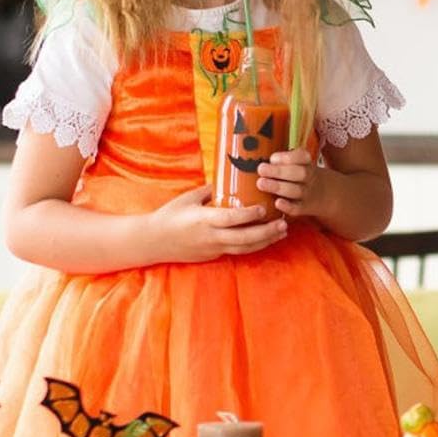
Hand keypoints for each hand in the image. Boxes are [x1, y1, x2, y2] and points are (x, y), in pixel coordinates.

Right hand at [150, 184, 286, 262]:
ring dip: (265, 241)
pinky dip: (254, 245)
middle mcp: (211, 237)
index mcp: (203, 220)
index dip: (250, 215)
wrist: (154, 241)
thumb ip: (210, 191)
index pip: (231, 219)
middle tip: (283, 223)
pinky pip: (238, 251)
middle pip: (244, 238)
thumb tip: (230, 180)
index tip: (265, 208)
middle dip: (266, 232)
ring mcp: (213, 248)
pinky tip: (266, 238)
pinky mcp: (214, 256)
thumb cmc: (170, 215)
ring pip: (245, 248)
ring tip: (282, 231)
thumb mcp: (188, 198)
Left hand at [256, 148, 323, 218]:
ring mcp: (307, 193)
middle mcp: (309, 177)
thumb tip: (252, 156)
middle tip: (261, 169)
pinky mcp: (303, 208)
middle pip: (300, 173)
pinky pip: (297, 208)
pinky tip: (277, 203)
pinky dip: (288, 206)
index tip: (272, 158)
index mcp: (306, 163)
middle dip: (279, 171)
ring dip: (278, 187)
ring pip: (296, 190)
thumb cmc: (298, 176)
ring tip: (261, 183)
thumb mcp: (296, 163)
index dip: (287, 157)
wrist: (323, 194)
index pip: (302, 156)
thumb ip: (280, 161)